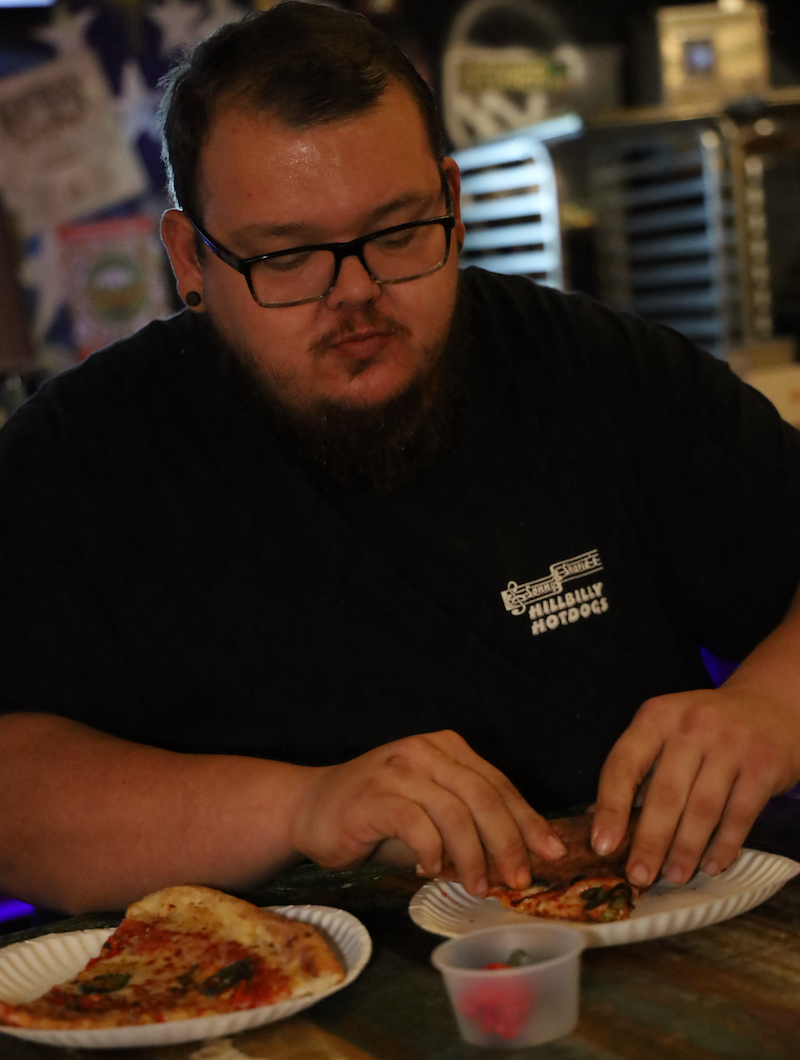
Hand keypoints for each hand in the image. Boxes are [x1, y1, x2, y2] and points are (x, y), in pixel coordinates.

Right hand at [289, 730, 565, 895]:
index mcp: (446, 747)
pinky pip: (418, 826)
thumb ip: (469, 823)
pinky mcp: (374, 796)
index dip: (528, 821)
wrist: (311, 808)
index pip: (498, 784)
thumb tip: (520, 856)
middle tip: (519, 879)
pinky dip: (433, 853)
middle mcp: (425, 751)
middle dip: (509, 842)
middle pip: (484, 797)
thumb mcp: (431, 811)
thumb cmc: (377, 815)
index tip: (551, 853)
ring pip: (456, 813)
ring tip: (479, 886)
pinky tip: (432, 871)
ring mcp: (399, 770)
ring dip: (473, 857)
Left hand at [591, 686, 799, 887]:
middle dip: (650, 841)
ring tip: (674, 876)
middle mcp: (692, 725)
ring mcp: (730, 744)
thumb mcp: (667, 731)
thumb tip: (601, 819)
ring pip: (702, 808)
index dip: (611, 807)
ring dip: (686, 849)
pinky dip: (724, 845)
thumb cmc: (706, 729)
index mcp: (656, 717)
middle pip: (665, 792)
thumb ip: (639, 768)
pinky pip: (740, 814)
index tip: (603, 845)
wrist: (770, 706)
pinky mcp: (763, 765)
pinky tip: (711, 865)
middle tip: (639, 875)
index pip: (624, 763)